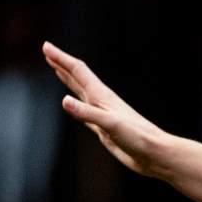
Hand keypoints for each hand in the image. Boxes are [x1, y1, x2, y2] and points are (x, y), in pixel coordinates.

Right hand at [43, 41, 171, 177]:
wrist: (155, 154)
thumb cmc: (139, 138)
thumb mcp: (111, 124)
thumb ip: (88, 113)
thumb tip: (64, 100)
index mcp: (103, 96)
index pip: (78, 71)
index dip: (61, 58)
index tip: (46, 46)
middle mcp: (102, 102)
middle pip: (78, 77)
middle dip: (61, 64)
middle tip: (47, 51)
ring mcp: (103, 114)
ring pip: (81, 92)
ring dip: (67, 80)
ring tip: (57, 69)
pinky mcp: (104, 128)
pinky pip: (84, 110)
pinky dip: (75, 103)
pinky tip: (72, 103)